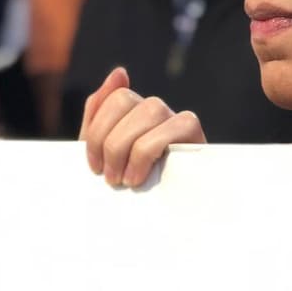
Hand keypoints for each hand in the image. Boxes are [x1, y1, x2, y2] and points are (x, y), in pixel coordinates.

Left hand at [79, 66, 206, 187]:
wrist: (154, 219)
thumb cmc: (128, 185)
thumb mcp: (104, 154)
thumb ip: (99, 114)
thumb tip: (120, 71)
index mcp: (133, 112)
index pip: (114, 97)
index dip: (97, 130)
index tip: (94, 166)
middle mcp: (157, 111)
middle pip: (126, 100)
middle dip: (110, 142)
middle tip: (110, 178)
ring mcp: (178, 121)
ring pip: (150, 110)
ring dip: (129, 147)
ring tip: (125, 180)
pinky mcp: (196, 136)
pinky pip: (177, 125)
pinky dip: (149, 151)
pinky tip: (141, 176)